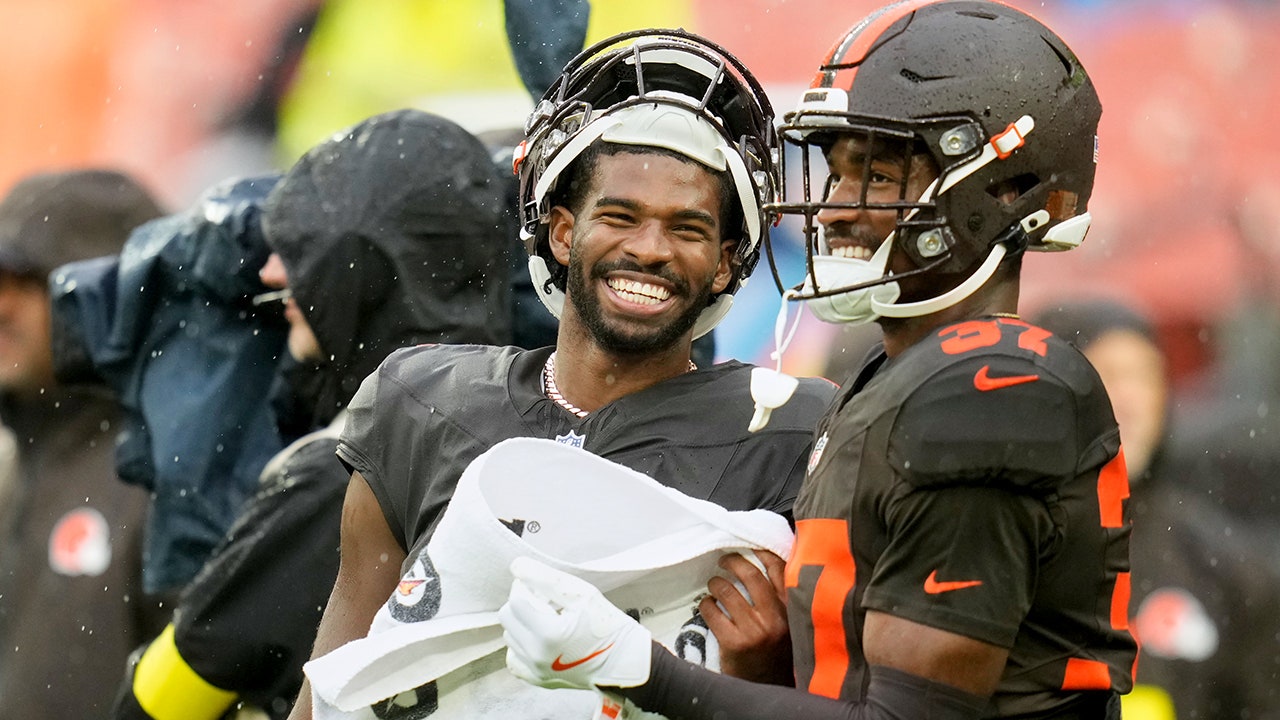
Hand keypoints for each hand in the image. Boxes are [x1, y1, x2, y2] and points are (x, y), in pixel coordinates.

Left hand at [499, 556, 652, 690]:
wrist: (624, 663)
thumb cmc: (609, 628)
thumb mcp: (583, 594)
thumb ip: (547, 578)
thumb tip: (517, 566)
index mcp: (549, 634)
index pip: (517, 599)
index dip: (526, 586)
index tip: (541, 585)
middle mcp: (537, 656)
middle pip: (508, 617)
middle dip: (522, 602)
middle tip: (546, 600)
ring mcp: (535, 671)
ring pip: (510, 635)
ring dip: (524, 622)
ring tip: (549, 619)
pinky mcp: (537, 680)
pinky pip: (514, 657)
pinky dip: (523, 644)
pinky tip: (542, 638)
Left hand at [700, 550, 793, 684]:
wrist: (769, 687)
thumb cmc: (777, 651)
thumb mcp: (788, 622)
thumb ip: (780, 598)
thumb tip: (761, 563)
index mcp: (791, 609)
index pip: (778, 569)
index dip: (761, 552)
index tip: (749, 547)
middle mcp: (775, 618)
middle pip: (750, 574)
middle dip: (733, 562)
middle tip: (724, 561)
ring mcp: (754, 630)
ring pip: (726, 591)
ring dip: (716, 584)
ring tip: (714, 585)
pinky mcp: (734, 643)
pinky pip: (712, 611)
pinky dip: (706, 604)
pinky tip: (708, 607)